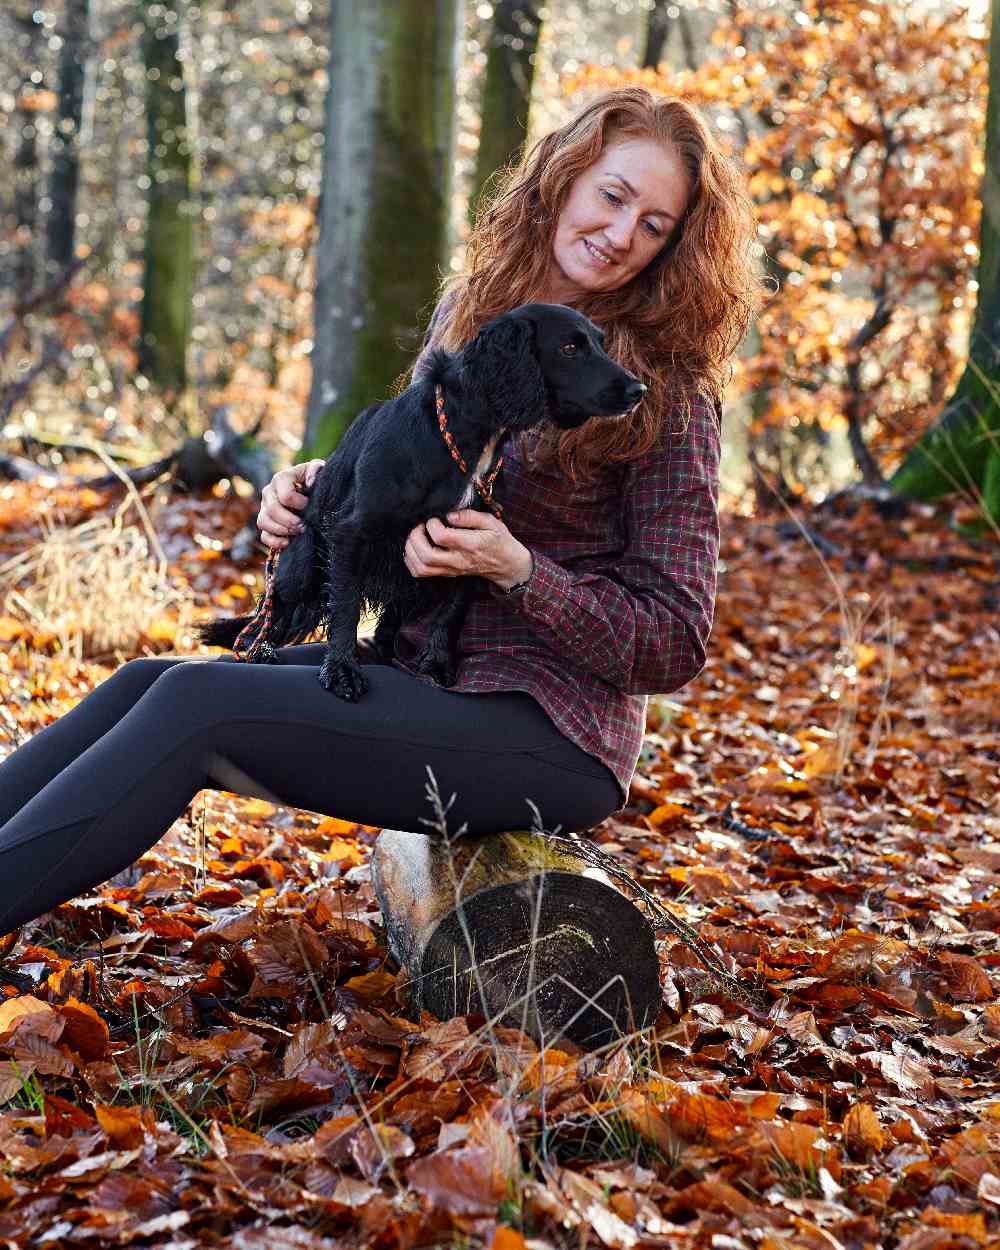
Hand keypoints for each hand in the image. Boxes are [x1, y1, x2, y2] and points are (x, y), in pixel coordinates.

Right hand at [257, 459, 325, 549]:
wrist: (311, 492)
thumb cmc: (315, 480)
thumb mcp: (318, 470)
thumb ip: (315, 469)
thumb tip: (310, 481)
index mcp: (281, 478)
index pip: (285, 495)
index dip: (298, 504)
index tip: (308, 505)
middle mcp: (269, 492)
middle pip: (272, 510)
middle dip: (289, 521)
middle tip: (303, 526)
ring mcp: (265, 508)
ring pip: (263, 522)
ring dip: (282, 530)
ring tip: (298, 532)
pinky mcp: (266, 522)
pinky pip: (264, 535)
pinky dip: (274, 541)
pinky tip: (288, 542)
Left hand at [404, 510, 532, 589]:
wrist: (505, 564)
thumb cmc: (498, 540)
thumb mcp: (491, 522)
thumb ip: (470, 516)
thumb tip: (449, 515)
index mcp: (470, 544)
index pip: (442, 538)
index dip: (432, 525)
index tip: (435, 518)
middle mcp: (458, 560)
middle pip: (427, 555)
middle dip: (415, 538)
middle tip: (419, 527)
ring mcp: (451, 569)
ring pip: (421, 567)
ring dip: (411, 550)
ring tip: (415, 537)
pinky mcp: (446, 573)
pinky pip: (422, 573)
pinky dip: (412, 561)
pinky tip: (415, 549)